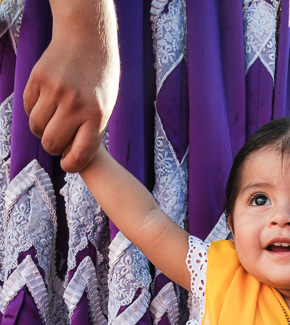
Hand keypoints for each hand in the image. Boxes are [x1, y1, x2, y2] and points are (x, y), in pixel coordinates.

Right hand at [23, 2, 118, 171]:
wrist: (87, 39)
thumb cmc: (99, 79)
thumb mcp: (105, 108)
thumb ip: (89, 132)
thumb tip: (69, 156)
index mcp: (96, 115)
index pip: (79, 155)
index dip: (71, 165)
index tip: (68, 163)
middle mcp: (74, 104)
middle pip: (51, 143)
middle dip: (54, 147)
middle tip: (59, 138)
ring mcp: (54, 90)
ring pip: (36, 127)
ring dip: (41, 129)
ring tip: (52, 120)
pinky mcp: (37, 78)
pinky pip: (27, 107)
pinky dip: (34, 110)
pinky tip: (46, 103)